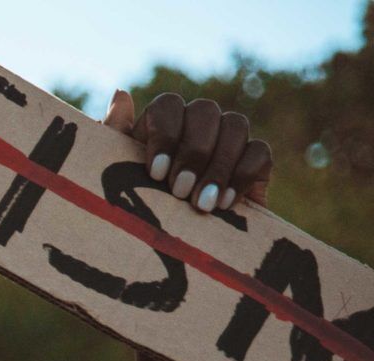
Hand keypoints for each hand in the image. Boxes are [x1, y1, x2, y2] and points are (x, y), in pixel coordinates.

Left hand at [107, 88, 271, 213]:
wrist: (168, 254)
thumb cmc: (134, 211)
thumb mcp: (116, 179)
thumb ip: (113, 137)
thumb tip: (121, 93)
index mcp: (160, 124)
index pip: (168, 105)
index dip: (165, 134)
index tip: (156, 173)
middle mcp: (197, 124)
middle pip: (205, 110)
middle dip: (193, 152)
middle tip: (179, 192)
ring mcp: (228, 140)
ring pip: (236, 125)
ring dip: (218, 165)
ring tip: (202, 205)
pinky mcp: (254, 162)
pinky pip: (260, 152)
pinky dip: (243, 175)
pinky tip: (225, 204)